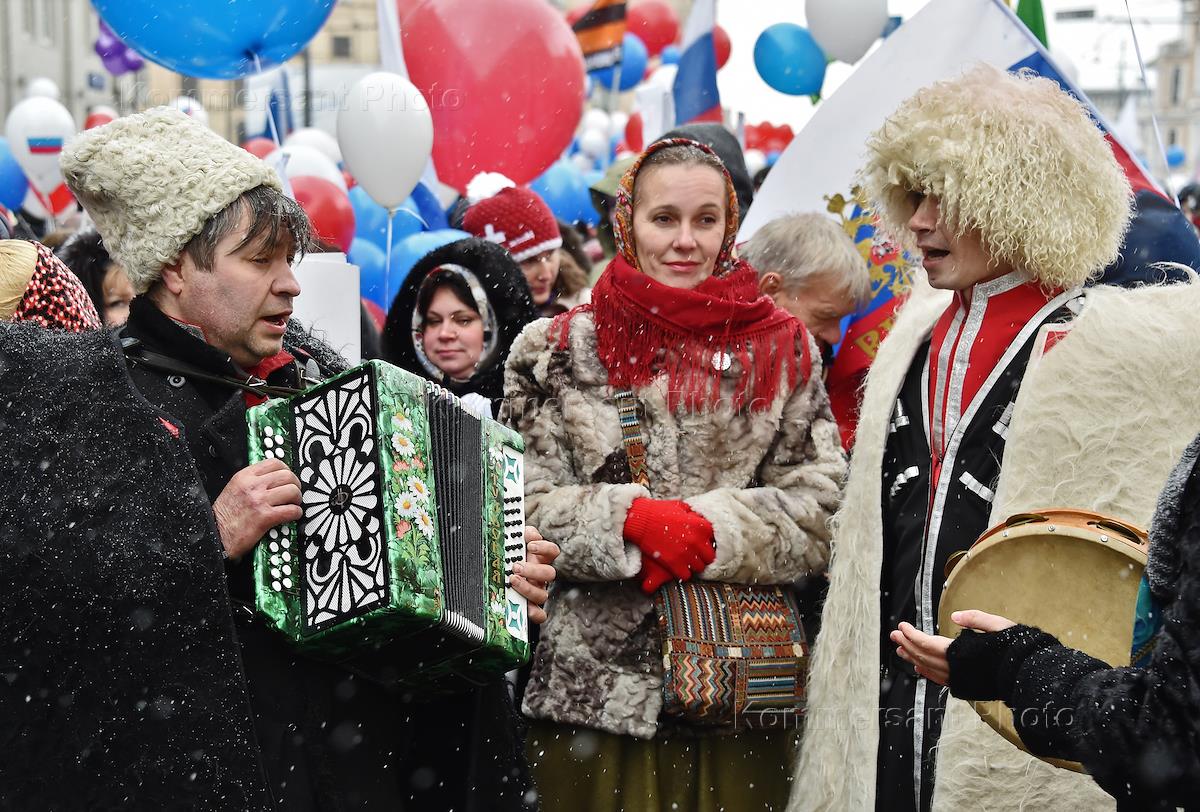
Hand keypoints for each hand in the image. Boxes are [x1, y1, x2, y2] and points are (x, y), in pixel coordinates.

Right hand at [212, 459, 301, 560]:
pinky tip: (292, 516)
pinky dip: (296, 513)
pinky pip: (291, 510)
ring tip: (292, 505)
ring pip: (292, 491)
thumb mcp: (234, 489)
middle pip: (287, 475)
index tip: (287, 479)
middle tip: (293, 494)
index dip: (286, 470)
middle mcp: (252, 486)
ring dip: (296, 499)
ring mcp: (259, 500)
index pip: (274, 463)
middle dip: (294, 485)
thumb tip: (272, 478)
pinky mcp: (265, 517)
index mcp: (244, 477)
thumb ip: (252, 481)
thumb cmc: (224, 517)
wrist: (215, 536)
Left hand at [510, 525, 557, 624]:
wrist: (501, 575)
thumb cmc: (511, 560)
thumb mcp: (515, 546)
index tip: (530, 545)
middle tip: (516, 566)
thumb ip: (522, 536)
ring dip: (528, 588)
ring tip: (513, 580)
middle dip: (533, 570)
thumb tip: (527, 532)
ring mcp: (538, 591)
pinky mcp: (532, 607)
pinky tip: (525, 608)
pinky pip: (540, 615)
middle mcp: (541, 577)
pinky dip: (534, 613)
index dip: (544, 548)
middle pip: (550, 574)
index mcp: (540, 560)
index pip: (552, 551)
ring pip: (543, 595)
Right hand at [623, 498, 714, 593]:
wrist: (641, 520)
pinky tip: (677, 568)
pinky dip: (682, 573)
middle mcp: (697, 541)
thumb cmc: (659, 511)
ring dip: (692, 566)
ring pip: (699, 568)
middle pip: (709, 557)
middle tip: (694, 556)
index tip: (699, 544)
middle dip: (702, 557)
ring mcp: (686, 553)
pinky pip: (686, 576)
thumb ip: (693, 514)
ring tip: (684, 562)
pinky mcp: (674, 563)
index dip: (706, 542)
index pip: (714, 541)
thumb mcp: (680, 506)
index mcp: (702, 526)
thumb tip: (697, 518)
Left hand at [890, 610, 1015, 685]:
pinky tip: (919, 666)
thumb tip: (954, 617)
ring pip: (929, 669)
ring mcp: (961, 679)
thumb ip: (976, 619)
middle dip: (908, 644)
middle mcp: (958, 668)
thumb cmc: (1018, 648)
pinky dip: (927, 672)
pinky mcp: (966, 685)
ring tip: (901, 649)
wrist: (1032, 675)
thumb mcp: (999, 625)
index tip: (902, 626)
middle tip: (894, 635)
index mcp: (963, 653)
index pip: (928, 644)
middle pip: (925, 656)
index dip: (912, 635)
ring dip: (913, 658)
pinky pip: (939, 679)